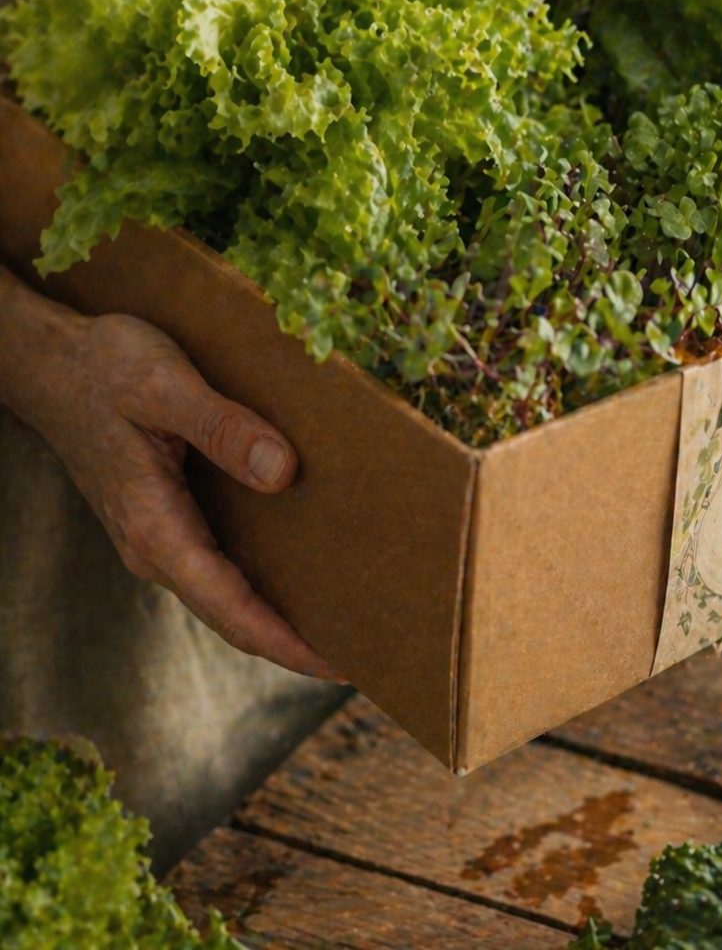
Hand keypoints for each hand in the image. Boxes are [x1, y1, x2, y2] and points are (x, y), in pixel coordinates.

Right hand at [0, 269, 344, 680]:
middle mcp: (153, 545)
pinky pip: (219, 566)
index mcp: (154, 526)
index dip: (287, 643)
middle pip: (232, 616)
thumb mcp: (165, 384)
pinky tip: (304, 567)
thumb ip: (223, 428)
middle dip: (294, 642)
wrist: (51, 363)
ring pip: (225, 594)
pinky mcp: (164, 519)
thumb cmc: (104, 367)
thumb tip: (283, 474)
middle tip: (366, 650)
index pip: (230, 606)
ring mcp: (156, 536)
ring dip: (280, 614)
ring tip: (347, 619)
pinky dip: (261, 582)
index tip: (340, 664)